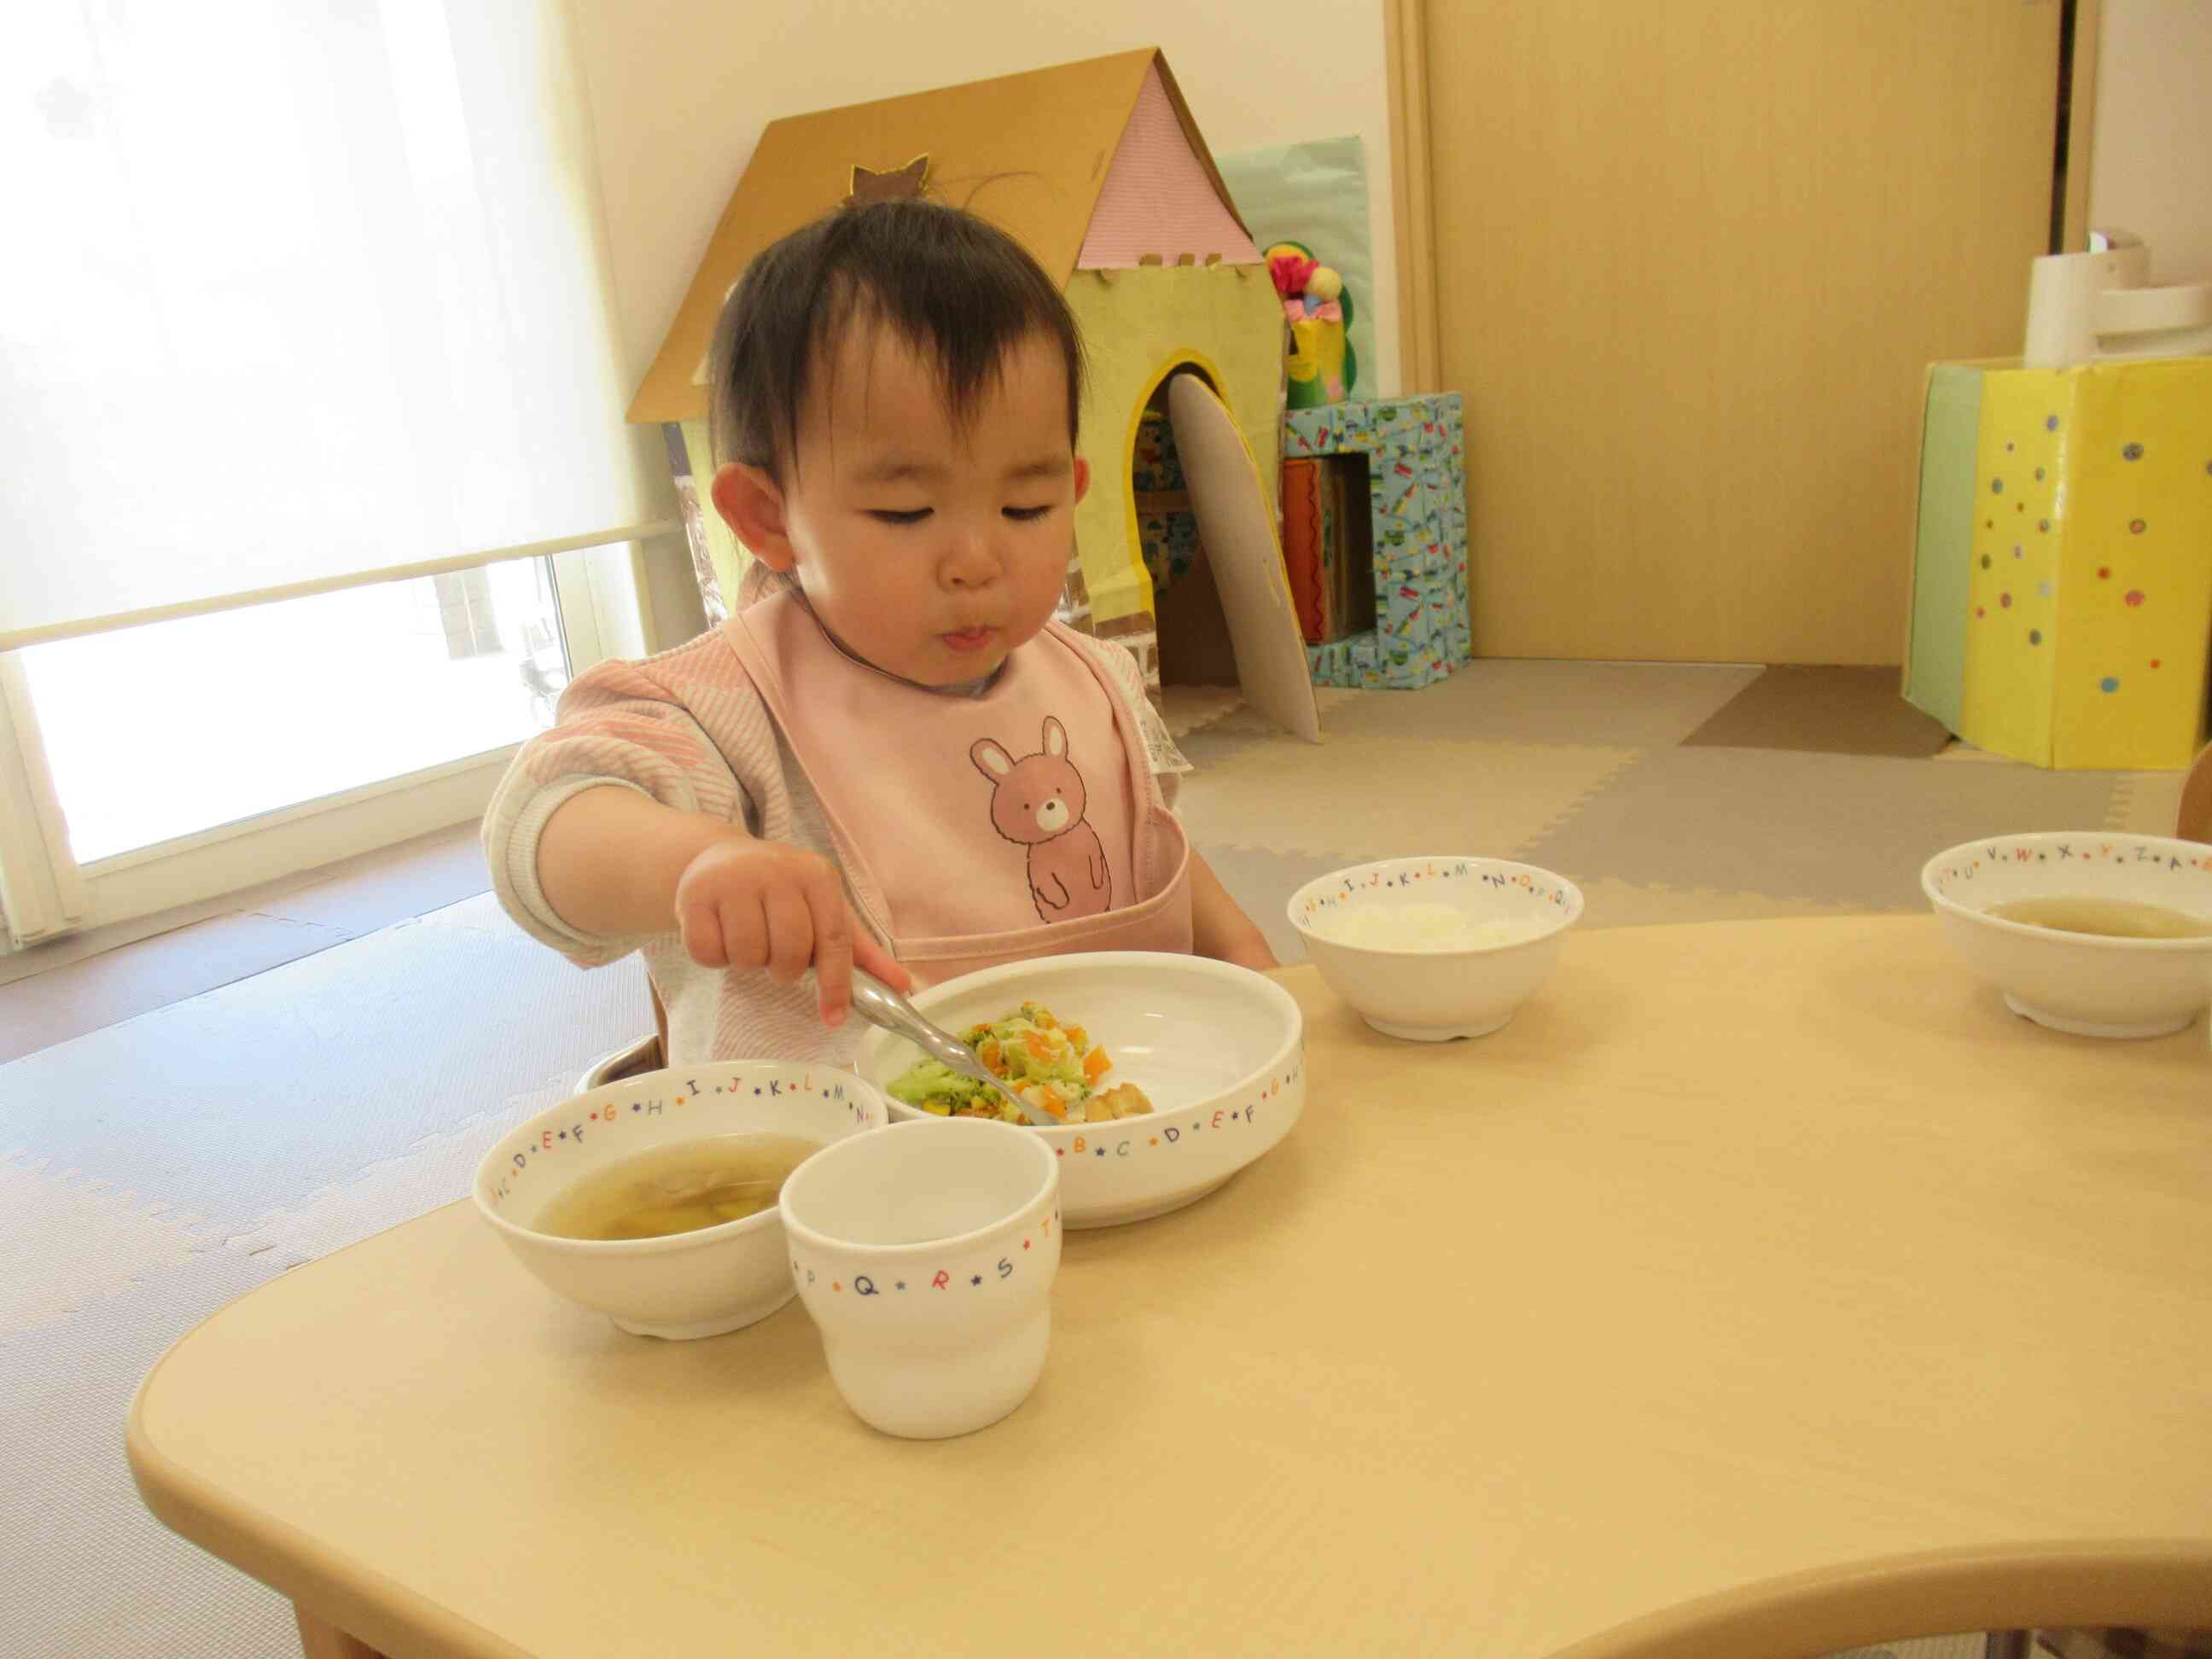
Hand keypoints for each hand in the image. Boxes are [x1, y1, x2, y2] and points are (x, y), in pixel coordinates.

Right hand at [672, 837, 909, 1025]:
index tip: (833, 1018)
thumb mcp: (823, 910)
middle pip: (789, 953)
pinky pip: (708, 952)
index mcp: (817, 876)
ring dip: (747, 962)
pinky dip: (714, 957)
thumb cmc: (782, 893)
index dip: (835, 984)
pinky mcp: (695, 894)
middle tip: (775, 958)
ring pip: (748, 955)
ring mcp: (733, 880)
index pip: (833, 940)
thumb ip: (859, 950)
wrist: (719, 858)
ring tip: (747, 940)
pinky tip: (719, 935)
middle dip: (783, 971)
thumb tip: (903, 986)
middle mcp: (777, 872)